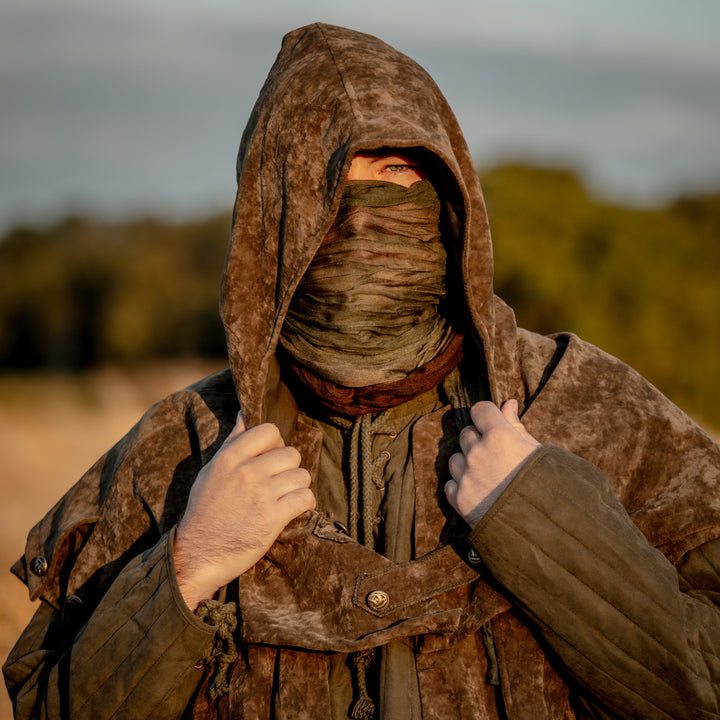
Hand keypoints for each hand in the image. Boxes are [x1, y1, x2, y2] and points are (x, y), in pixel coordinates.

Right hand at [174, 412, 314, 610]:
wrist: (197, 554)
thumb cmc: (205, 511)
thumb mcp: (212, 471)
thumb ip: (232, 443)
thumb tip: (244, 415)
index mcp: (230, 457)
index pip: (269, 431)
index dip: (275, 444)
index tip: (270, 459)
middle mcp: (247, 471)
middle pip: (291, 454)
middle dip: (288, 468)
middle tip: (278, 483)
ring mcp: (261, 494)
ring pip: (302, 475)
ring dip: (297, 487)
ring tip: (285, 497)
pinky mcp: (273, 517)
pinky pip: (305, 498)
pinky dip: (304, 504)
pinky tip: (292, 509)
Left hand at [445, 400, 539, 528]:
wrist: (545, 530)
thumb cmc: (547, 486)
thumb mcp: (536, 452)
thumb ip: (516, 426)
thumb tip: (509, 403)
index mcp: (500, 435)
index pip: (480, 409)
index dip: (487, 416)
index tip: (493, 425)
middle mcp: (478, 452)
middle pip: (466, 433)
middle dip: (478, 441)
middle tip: (496, 457)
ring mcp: (466, 476)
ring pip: (455, 458)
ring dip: (467, 464)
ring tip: (489, 477)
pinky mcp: (459, 498)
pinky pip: (451, 483)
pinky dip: (461, 486)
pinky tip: (480, 492)